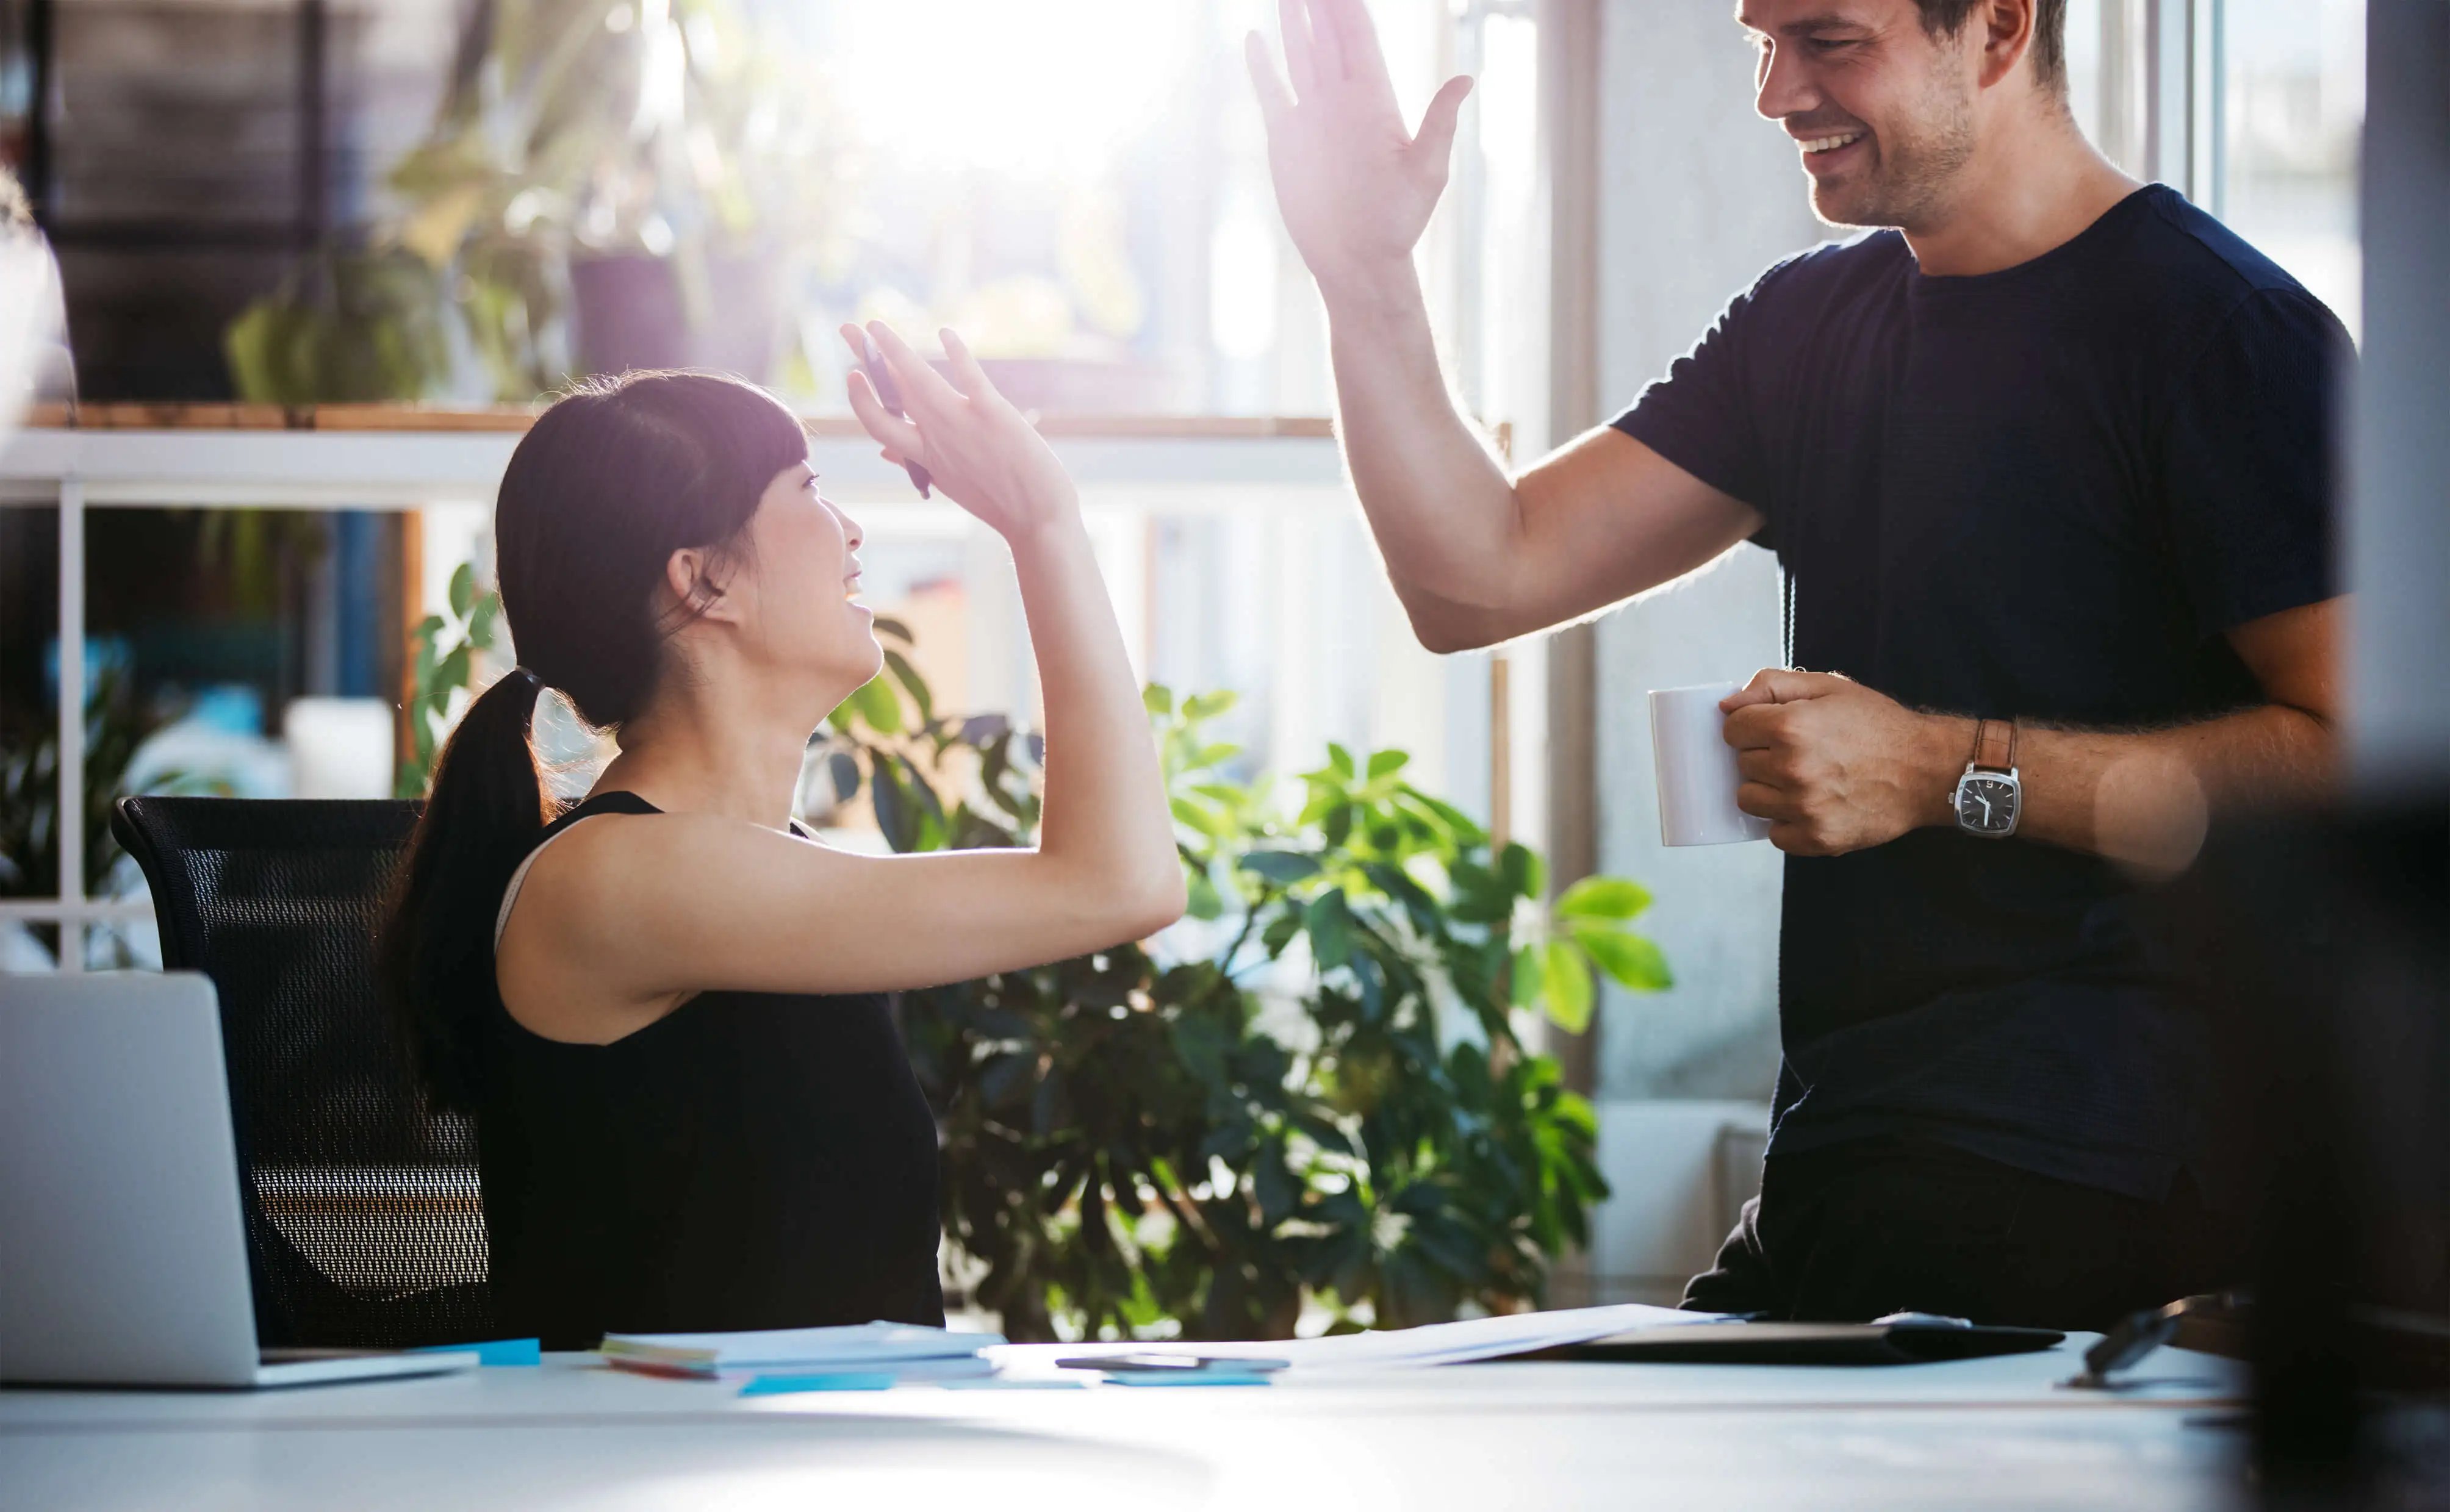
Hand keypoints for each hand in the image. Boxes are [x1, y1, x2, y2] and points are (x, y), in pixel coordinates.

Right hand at [840, 322, 1077, 541]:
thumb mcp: (948, 483)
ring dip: (893, 350)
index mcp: (924, 455)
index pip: (878, 423)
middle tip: (847, 328)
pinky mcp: (993, 413)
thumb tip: (883, 452)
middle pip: (891, 392)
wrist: (1038, 521)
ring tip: (874, 325)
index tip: (852, 375)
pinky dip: (957, 354)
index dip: (861, 399)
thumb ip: (914, 463)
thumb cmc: (998, 502)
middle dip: (866, 357)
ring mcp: (962, 423)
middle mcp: (936, 436)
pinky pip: (970, 377)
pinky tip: (945, 333)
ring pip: (918, 380)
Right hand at [1245, 0, 1472, 299]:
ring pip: (1301, 56)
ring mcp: (1313, 118)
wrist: (1357, 261)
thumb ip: (1440, 124)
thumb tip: (1466, 79)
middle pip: (1329, 38)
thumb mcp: (1426, 173)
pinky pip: (1272, 92)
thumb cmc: (1398, 223)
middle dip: (1320, 4)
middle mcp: (1343, 103)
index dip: (1347, 5)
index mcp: (1375, 101)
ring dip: (1294, 23)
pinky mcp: (1287, 140)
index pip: (1359, 38)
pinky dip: (1262, 66)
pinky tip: (1255, 39)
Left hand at [1720, 670, 1966, 856]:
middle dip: (1761, 755)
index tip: (1772, 728)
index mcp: (1790, 726)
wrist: (1926, 770)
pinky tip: (1812, 804)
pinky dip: (1787, 822)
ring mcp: (1803, 808)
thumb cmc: (1877, 725)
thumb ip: (1771, 685)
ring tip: (1802, 779)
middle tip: (1796, 752)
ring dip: (1767, 790)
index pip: (1733, 729)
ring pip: (1749, 800)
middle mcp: (1792, 769)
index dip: (1750, 726)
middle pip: (1741, 764)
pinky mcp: (1816, 839)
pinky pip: (1775, 834)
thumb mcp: (1828, 687)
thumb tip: (1727, 704)